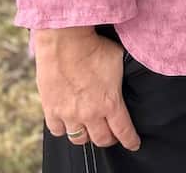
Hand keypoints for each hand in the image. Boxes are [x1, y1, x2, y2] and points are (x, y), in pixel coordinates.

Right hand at [34, 27, 140, 150]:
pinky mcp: (51, 109)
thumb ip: (125, 76)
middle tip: (112, 134)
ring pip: (80, 139)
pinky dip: (64, 129)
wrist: (65, 41)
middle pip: (102, 139)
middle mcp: (89, 113)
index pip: (123, 131)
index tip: (134, 144)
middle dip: (110, 139)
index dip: (130, 141)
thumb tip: (133, 75)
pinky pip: (58, 130)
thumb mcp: (120, 60)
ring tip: (91, 128)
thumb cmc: (95, 47)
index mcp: (110, 103)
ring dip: (87, 136)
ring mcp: (68, 113)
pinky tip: (69, 122)